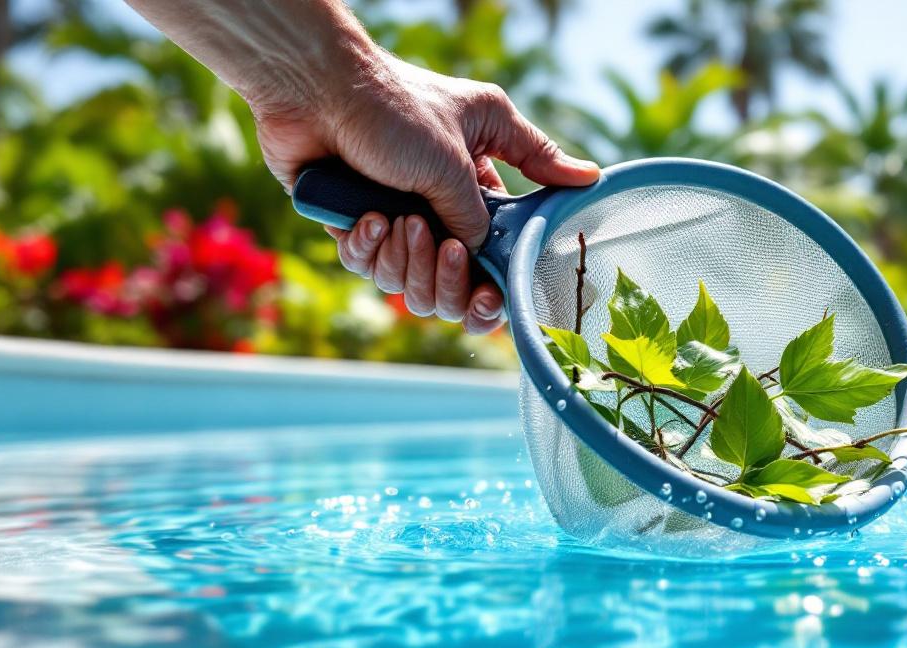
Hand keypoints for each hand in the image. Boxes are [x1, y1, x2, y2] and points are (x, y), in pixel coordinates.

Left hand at [251, 52, 599, 332]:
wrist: (318, 91)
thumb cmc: (399, 105)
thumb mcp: (480, 133)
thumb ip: (528, 173)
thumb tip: (589, 179)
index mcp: (478, 188)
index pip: (499, 257)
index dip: (496, 290)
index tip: (492, 298)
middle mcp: (440, 210)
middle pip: (456, 286)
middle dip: (448, 278)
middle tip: (444, 249)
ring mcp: (397, 221)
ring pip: (411, 284)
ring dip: (407, 262)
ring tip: (398, 220)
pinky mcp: (354, 228)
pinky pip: (369, 268)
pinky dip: (369, 249)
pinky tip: (366, 218)